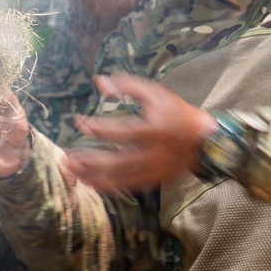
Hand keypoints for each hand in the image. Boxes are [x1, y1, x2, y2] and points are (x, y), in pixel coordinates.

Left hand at [63, 73, 217, 192]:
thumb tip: (99, 83)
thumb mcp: (154, 92)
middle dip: (89, 161)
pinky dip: (107, 187)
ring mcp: (155, 171)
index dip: (97, 128)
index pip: (121, 132)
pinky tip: (89, 182)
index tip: (78, 122)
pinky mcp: (154, 181)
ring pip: (120, 179)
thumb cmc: (175, 111)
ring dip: (93, 176)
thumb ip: (126, 85)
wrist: (203, 140)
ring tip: (71, 170)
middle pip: (117, 162)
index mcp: (156, 130)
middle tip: (66, 157)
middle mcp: (155, 154)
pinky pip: (127, 188)